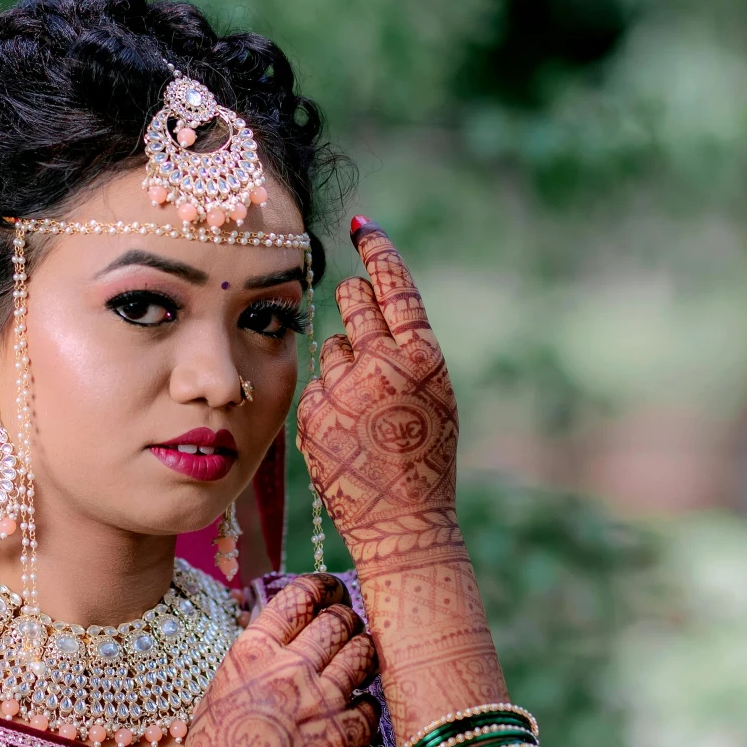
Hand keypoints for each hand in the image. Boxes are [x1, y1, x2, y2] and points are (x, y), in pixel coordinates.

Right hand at [180, 574, 378, 746]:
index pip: (299, 596)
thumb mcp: (222, 692)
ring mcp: (321, 702)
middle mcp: (289, 669)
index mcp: (252, 653)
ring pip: (364, 653)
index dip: (323, 587)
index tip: (332, 592)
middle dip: (347, 622)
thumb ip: (256, 662)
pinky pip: (372, 706)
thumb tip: (286, 641)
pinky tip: (352, 718)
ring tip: (358, 668)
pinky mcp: (346, 738)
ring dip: (364, 656)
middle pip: (339, 620)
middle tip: (348, 632)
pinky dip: (365, 710)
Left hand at [297, 220, 459, 562]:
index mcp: (424, 357)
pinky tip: (345, 430)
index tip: (362, 226)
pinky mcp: (313, 413)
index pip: (395, 287)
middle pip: (352, 302)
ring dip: (342, 363)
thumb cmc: (424, 455)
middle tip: (362, 322)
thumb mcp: (433, 393)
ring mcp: (344, 389)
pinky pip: (314, 384)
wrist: (403, 521)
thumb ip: (405, 347)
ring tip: (365, 408)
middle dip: (354, 303)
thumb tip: (369, 302)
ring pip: (330, 346)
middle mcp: (383, 366)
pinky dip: (326, 398)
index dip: (379, 251)